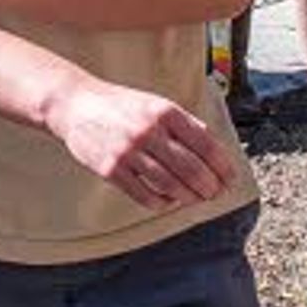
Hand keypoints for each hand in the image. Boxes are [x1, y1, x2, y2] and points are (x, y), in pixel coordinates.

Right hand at [47, 78, 236, 210]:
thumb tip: (213, 147)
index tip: (230, 178)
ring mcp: (128, 151)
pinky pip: (144, 194)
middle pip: (191, 168)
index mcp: (166, 112)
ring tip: (197, 199)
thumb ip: (184, 123)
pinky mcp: (110, 169)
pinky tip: (169, 201)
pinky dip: (161, 202)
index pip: (205, 145)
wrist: (75, 104)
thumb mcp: (156, 104)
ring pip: (170, 184)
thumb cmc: (121, 105)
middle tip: (216, 193)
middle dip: (210, 186)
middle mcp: (149, 131)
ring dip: (189, 197)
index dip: (222, 166)